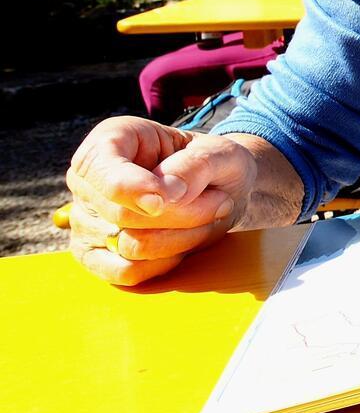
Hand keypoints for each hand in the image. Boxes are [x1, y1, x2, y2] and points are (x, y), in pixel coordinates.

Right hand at [67, 117, 257, 285]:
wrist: (221, 191)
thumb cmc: (215, 166)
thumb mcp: (221, 152)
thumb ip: (196, 164)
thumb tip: (166, 193)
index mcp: (111, 140)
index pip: (104, 172)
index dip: (137, 189)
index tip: (175, 195)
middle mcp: (88, 179)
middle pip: (122, 215)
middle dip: (183, 214)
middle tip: (219, 202)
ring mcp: (86, 219)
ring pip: (129, 246)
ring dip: (182, 238)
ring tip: (207, 219)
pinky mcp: (94, 255)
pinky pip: (123, 273)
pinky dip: (162, 264)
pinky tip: (183, 246)